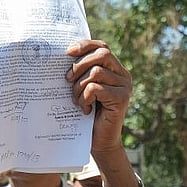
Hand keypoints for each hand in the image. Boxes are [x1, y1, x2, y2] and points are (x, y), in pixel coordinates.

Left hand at [66, 40, 136, 186]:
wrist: (98, 142)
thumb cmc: (86, 115)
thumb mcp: (81, 89)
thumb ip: (80, 73)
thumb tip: (62, 55)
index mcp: (113, 69)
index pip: (102, 46)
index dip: (85, 45)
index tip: (68, 52)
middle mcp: (122, 74)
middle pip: (101, 54)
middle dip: (79, 65)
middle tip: (67, 80)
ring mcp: (124, 86)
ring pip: (96, 72)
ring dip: (79, 87)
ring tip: (77, 101)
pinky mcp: (122, 98)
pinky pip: (96, 88)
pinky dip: (84, 98)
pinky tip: (85, 109)